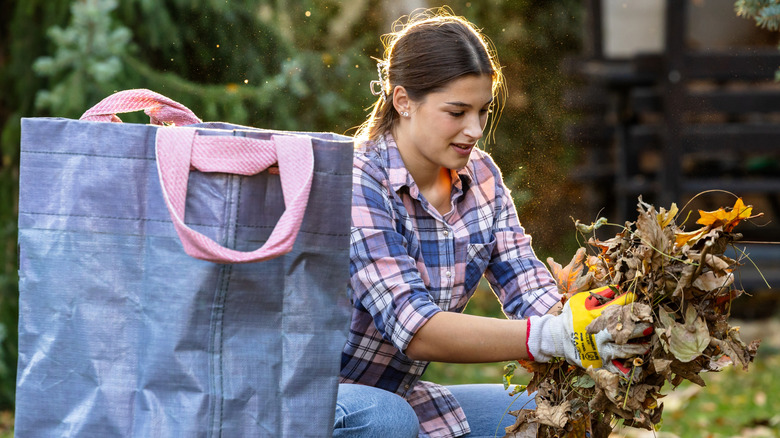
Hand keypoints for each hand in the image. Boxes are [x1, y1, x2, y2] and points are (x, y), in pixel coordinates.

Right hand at [526, 286, 651, 373]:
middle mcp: (600, 335)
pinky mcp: (599, 362)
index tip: (642, 306)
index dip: (632, 307)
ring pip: (624, 351)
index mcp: (597, 318)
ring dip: (638, 348)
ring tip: (647, 346)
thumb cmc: (571, 317)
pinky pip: (615, 368)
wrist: (557, 337)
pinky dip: (627, 370)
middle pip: (625, 332)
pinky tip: (636, 368)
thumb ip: (601, 295)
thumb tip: (620, 290)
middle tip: (650, 326)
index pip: (619, 310)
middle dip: (639, 329)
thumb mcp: (581, 301)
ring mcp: (600, 350)